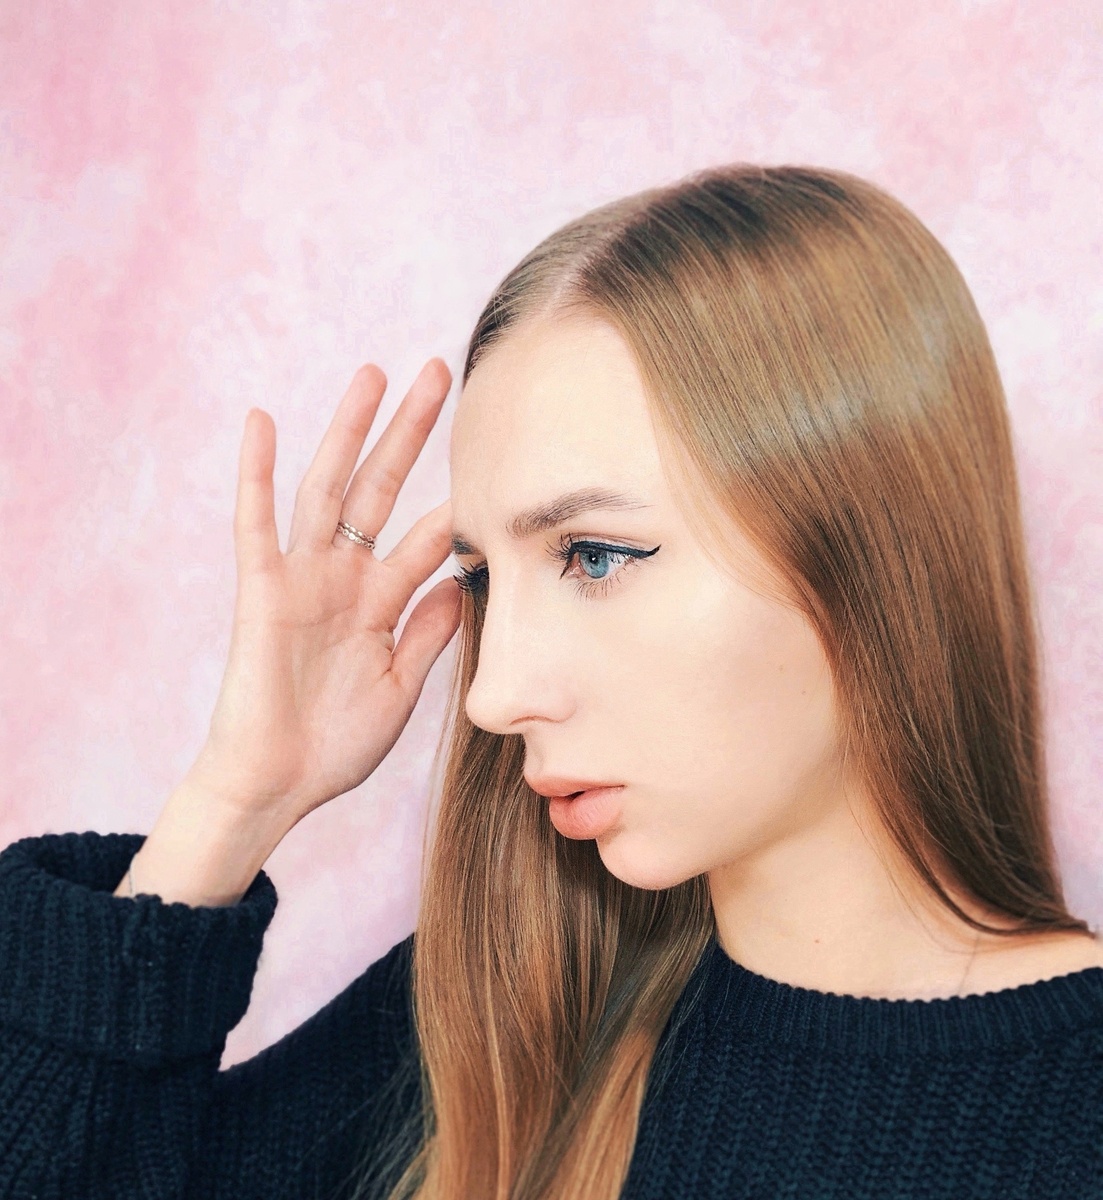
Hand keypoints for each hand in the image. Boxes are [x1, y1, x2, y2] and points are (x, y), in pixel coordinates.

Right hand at [187, 358, 461, 832]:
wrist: (278, 785)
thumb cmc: (337, 744)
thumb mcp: (403, 684)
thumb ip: (430, 631)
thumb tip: (466, 582)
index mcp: (383, 602)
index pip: (431, 536)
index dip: (463, 498)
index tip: (499, 455)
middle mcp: (346, 578)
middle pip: (384, 488)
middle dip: (411, 432)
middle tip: (441, 372)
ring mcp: (304, 578)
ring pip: (330, 488)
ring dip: (349, 431)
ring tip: (374, 374)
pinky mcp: (263, 591)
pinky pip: (257, 523)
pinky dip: (257, 473)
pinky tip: (262, 423)